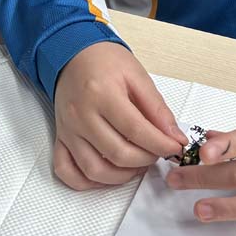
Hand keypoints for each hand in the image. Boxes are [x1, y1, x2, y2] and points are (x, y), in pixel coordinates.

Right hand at [52, 41, 183, 189]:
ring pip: (94, 170)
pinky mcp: (60, 138)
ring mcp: (68, 130)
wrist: (72, 54)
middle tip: (158, 152)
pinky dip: (86, 182)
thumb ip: (157, 109)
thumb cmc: (104, 61)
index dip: (161, 145)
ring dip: (122, 176)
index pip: (136, 131)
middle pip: (118, 154)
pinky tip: (107, 174)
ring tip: (137, 164)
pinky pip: (66, 171)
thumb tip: (174, 137)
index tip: (175, 147)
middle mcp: (81, 115)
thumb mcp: (137, 76)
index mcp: (102, 95)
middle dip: (146, 159)